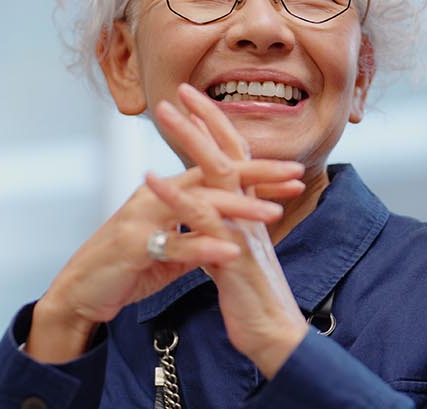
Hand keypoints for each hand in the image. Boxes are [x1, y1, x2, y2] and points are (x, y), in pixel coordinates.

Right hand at [25, 155, 305, 363]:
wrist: (80, 291)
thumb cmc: (125, 266)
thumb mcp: (169, 248)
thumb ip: (197, 235)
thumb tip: (229, 236)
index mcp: (167, 192)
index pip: (217, 172)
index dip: (256, 171)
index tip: (294, 173)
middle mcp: (155, 196)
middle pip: (212, 177)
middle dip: (257, 177)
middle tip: (295, 177)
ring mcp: (142, 218)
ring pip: (197, 207)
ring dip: (238, 210)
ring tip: (273, 215)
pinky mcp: (132, 246)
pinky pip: (174, 246)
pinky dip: (203, 249)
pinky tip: (230, 253)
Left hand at [148, 83, 310, 376]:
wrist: (276, 336)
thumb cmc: (255, 302)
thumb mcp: (237, 258)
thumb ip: (224, 233)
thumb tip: (207, 219)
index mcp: (251, 213)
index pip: (236, 158)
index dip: (218, 128)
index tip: (197, 102)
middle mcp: (251, 213)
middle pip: (230, 153)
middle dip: (205, 118)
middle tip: (180, 90)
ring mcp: (243, 229)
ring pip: (218, 173)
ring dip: (189, 140)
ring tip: (166, 114)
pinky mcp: (232, 253)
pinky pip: (201, 217)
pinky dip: (174, 195)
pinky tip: (150, 179)